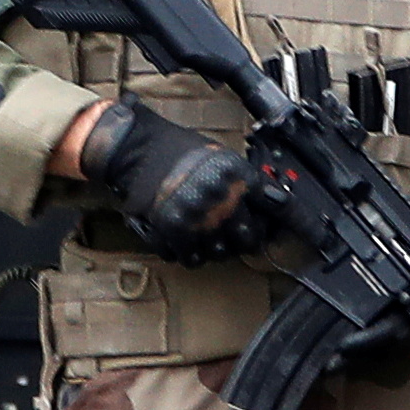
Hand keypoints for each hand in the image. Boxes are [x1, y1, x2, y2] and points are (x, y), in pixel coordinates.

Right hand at [80, 98, 274, 264]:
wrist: (139, 150)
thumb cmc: (178, 151)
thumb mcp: (221, 156)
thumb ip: (244, 181)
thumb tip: (270, 200)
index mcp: (237, 176)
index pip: (271, 208)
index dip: (265, 219)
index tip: (260, 223)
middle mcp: (222, 198)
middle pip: (246, 240)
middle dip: (238, 239)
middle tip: (226, 234)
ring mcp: (199, 218)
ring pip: (219, 254)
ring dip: (212, 248)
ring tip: (201, 236)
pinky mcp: (175, 231)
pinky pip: (191, 259)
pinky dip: (187, 253)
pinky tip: (183, 240)